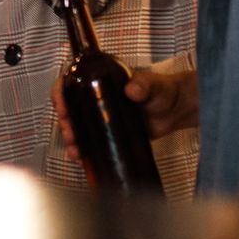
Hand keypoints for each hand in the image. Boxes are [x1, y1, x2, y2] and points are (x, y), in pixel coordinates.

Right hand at [54, 65, 199, 165]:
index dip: (60, 94)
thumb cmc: (164, 89)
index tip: (62, 108)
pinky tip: (84, 160)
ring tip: (76, 152)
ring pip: (78, 127)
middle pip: (71, 108)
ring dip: (73, 140)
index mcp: (100, 79)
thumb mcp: (153, 84)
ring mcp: (102, 116)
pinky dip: (86, 151)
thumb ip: (144, 85)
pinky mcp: (110, 133)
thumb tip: (132, 91)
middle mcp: (96, 97)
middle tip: (71, 135)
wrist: (177, 110)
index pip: (70, 82)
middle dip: (66, 123)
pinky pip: (92, 141)